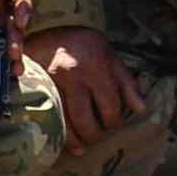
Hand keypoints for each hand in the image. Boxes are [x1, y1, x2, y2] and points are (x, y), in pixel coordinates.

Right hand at [28, 26, 146, 148]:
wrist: (47, 31)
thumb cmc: (83, 45)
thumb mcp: (109, 55)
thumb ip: (126, 83)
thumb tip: (141, 110)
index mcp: (97, 65)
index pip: (110, 106)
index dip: (114, 121)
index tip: (111, 123)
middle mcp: (74, 74)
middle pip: (87, 120)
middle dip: (95, 134)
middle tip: (97, 135)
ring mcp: (51, 82)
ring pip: (65, 124)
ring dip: (77, 140)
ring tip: (83, 143)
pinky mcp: (35, 88)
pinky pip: (48, 119)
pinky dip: (59, 136)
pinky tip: (66, 142)